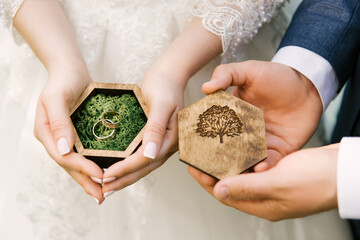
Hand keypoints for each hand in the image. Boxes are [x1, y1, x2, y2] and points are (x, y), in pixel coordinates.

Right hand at [34, 63, 104, 203]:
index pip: (63, 157)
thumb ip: (59, 122)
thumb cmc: (62, 80)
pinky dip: (93, 165)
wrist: (69, 70)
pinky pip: (85, 154)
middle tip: (102, 197)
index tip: (99, 175)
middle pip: (70, 166)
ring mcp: (65, 138)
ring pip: (77, 164)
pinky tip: (106, 173)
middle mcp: (54, 139)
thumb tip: (64, 149)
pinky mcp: (77, 135)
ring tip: (104, 193)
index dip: (81, 168)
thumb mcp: (57, 97)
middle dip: (86, 181)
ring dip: (90, 179)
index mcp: (46, 132)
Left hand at [102, 68, 183, 194]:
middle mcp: (167, 145)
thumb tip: (149, 155)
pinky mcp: (155, 139)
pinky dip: (128, 164)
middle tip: (103, 190)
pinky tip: (115, 167)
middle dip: (123, 179)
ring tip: (106, 185)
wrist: (170, 75)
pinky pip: (141, 157)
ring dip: (125, 176)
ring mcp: (162, 143)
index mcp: (171, 139)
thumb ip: (155, 129)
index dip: (125, 169)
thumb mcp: (160, 104)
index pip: (146, 160)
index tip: (106, 176)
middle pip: (144, 168)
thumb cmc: (165, 85)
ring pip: (142, 166)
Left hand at [189, 144, 338, 220]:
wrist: (344, 170)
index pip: (227, 195)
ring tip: (214, 149)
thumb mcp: (278, 182)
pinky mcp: (280, 173)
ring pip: (243, 174)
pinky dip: (244, 158)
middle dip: (214, 171)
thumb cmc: (317, 179)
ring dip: (228, 163)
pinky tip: (238, 147)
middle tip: (199, 156)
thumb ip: (248, 186)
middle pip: (232, 184)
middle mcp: (266, 197)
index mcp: (263, 205)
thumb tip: (219, 191)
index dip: (207, 182)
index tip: (192, 167)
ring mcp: (273, 185)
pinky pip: (255, 166)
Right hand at [202, 61, 322, 170]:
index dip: (200, 146)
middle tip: (207, 176)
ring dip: (238, 173)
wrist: (308, 84)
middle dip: (215, 167)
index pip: (212, 134)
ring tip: (232, 179)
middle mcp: (242, 134)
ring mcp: (260, 144)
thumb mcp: (248, 70)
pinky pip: (269, 164)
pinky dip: (264, 169)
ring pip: (245, 163)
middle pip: (225, 154)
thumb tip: (205, 87)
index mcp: (230, 117)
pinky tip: (260, 168)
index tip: (191, 157)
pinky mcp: (278, 151)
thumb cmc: (276, 76)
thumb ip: (226, 74)